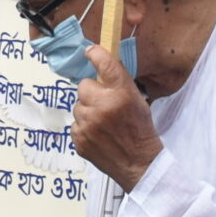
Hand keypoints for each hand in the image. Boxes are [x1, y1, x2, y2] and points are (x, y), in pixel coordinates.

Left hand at [71, 45, 159, 187]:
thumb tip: (99, 64)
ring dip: (87, 112)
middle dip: (91, 93)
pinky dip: (84, 128)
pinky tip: (98, 136)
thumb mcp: (137, 101)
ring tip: (103, 124)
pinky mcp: (79, 138)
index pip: (105, 64)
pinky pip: (75, 124)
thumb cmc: (140, 130)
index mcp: (122, 94)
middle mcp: (103, 106)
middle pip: (83, 86)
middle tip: (104, 104)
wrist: (139, 164)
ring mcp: (89, 124)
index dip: (96, 54)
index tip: (90, 52)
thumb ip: (118, 84)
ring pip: (77, 107)